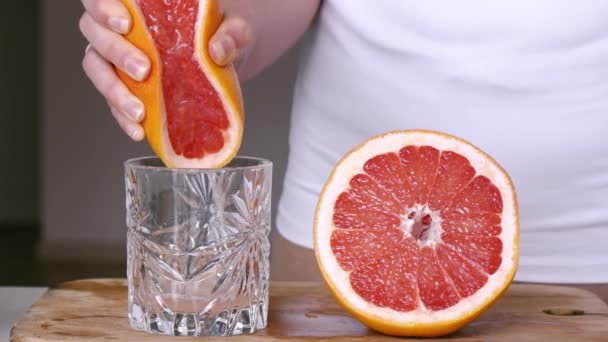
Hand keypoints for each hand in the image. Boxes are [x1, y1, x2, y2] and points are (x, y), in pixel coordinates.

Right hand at [79, 0, 252, 140]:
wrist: (225, 60)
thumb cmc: (221, 34)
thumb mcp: (235, 29)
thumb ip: (231, 34)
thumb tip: (218, 50)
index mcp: (139, 5)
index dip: (103, 8)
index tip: (126, 24)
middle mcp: (119, 28)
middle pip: (94, 32)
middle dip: (116, 52)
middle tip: (144, 70)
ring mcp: (117, 58)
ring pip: (96, 68)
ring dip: (114, 91)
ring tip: (139, 110)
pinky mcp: (125, 87)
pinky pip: (112, 102)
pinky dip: (122, 117)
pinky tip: (139, 129)